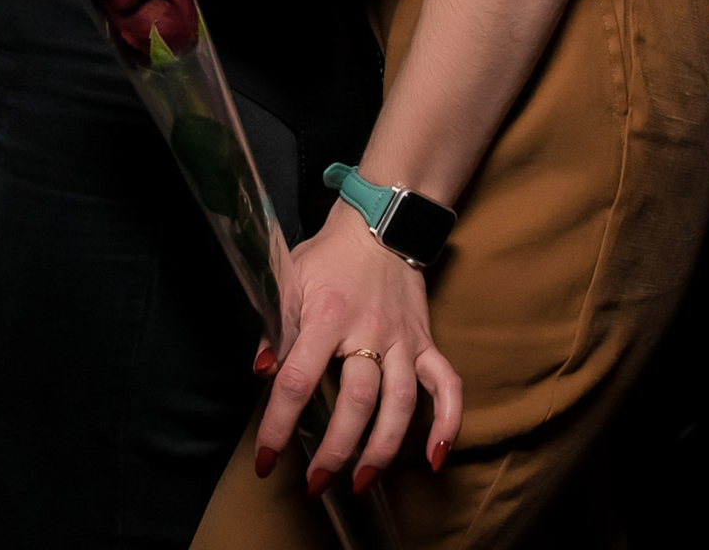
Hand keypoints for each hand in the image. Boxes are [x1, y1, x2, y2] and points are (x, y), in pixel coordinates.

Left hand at [255, 203, 460, 497]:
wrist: (379, 224)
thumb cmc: (328, 255)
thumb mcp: (288, 278)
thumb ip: (274, 326)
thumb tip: (261, 372)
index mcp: (327, 314)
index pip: (298, 379)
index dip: (278, 424)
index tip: (265, 459)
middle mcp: (368, 330)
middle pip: (356, 400)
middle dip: (336, 449)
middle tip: (316, 483)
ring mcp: (403, 339)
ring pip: (400, 402)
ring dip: (383, 448)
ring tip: (362, 481)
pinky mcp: (426, 342)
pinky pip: (446, 385)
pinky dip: (447, 422)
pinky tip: (436, 457)